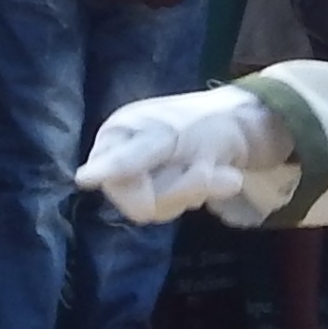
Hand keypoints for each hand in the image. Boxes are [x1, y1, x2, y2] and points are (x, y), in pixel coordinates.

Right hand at [76, 86, 287, 221]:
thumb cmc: (201, 122)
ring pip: (164, 207)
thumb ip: (127, 160)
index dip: (135, 192)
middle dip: (177, 188)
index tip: (151, 201)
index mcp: (116, 136)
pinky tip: (223, 173)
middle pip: (138, 201)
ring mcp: (152, 174)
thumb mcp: (165, 137)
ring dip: (195, 189)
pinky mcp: (174, 186)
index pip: (110, 181)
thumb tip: (81, 180)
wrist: (246, 122)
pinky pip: (182, 205)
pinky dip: (207, 190)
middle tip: (201, 168)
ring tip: (210, 164)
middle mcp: (128, 156)